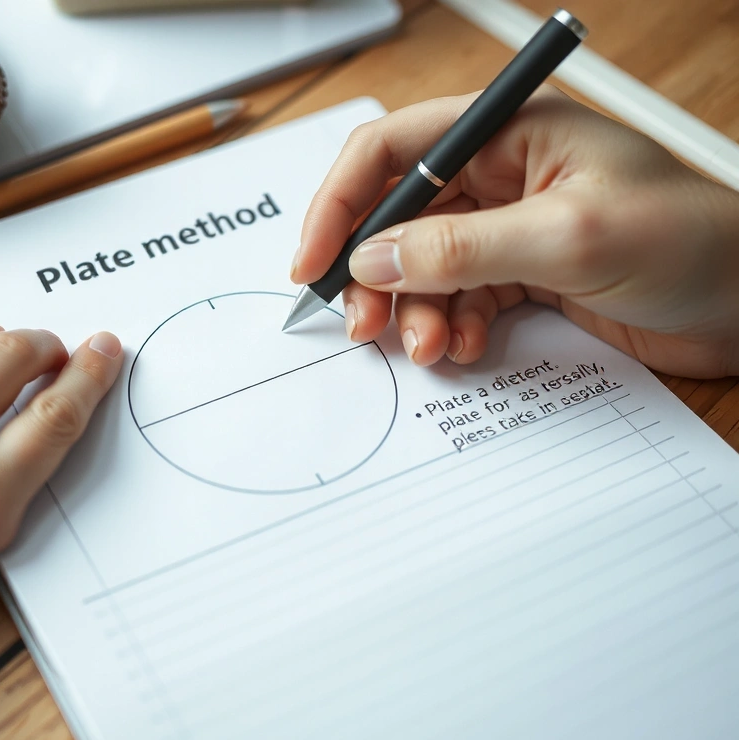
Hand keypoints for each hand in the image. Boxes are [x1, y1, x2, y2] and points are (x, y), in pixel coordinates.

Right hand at [292, 87, 738, 377]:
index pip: (393, 150)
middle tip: (363, 322)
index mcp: (508, 132)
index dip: (341, 203)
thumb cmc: (688, 241)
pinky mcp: (519, 274)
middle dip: (373, 273)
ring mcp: (506, 228)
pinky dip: (447, 327)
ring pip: (421, 268)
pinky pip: (455, 300)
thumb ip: (461, 248)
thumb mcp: (568, 237)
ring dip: (412, 311)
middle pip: (396, 217)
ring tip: (429, 346)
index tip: (313, 262)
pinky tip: (463, 345)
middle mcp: (499, 175)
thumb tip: (372, 260)